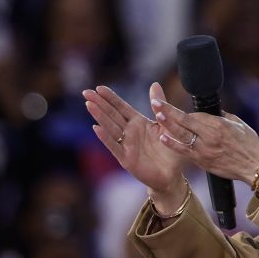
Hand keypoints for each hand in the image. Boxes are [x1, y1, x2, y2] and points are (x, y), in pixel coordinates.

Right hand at [84, 83, 184, 197]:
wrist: (172, 174)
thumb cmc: (170, 149)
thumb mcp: (167, 124)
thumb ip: (160, 106)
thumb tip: (155, 83)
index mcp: (138, 123)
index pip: (121, 107)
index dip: (110, 98)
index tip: (99, 88)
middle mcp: (129, 132)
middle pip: (112, 115)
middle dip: (99, 103)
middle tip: (86, 92)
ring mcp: (126, 145)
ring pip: (110, 128)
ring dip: (100, 116)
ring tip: (89, 104)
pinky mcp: (126, 159)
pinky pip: (115, 146)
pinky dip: (105, 137)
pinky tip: (96, 128)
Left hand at [150, 91, 258, 184]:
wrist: (255, 166)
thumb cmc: (249, 144)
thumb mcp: (237, 124)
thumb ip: (221, 117)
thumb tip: (210, 111)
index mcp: (218, 125)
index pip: (194, 115)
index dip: (181, 110)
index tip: (170, 104)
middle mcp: (209, 137)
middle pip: (185, 122)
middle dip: (169, 112)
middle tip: (156, 103)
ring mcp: (204, 150)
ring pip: (182, 136)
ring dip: (168, 125)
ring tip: (157, 116)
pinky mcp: (202, 162)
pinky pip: (185, 152)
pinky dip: (173, 145)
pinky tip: (163, 138)